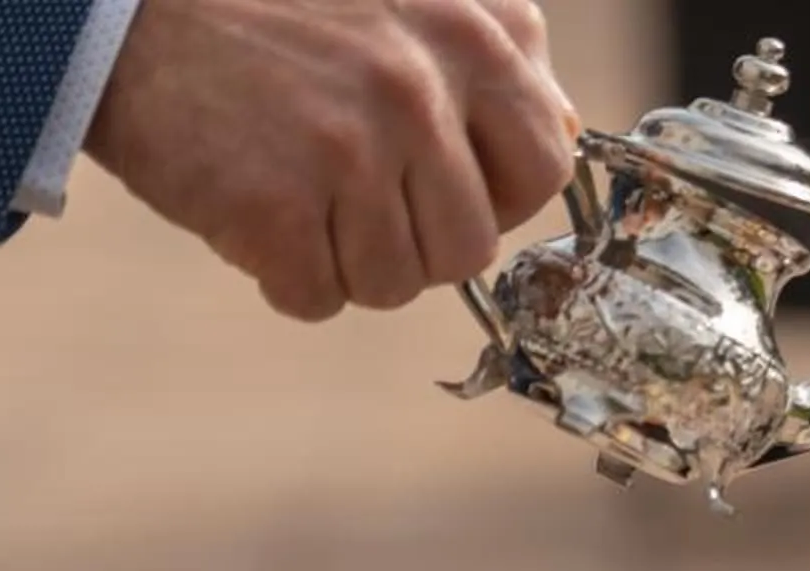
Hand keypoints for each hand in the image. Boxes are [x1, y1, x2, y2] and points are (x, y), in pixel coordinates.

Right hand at [84, 0, 578, 321]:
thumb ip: (494, 48)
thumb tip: (560, 135)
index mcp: (469, 34)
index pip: (543, 170)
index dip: (495, 196)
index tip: (440, 183)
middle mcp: (418, 90)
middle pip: (467, 248)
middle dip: (412, 238)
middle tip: (347, 190)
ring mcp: (346, 149)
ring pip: (394, 284)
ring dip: (342, 258)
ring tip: (293, 185)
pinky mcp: (271, 202)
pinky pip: (313, 298)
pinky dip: (280, 273)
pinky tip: (249, 207)